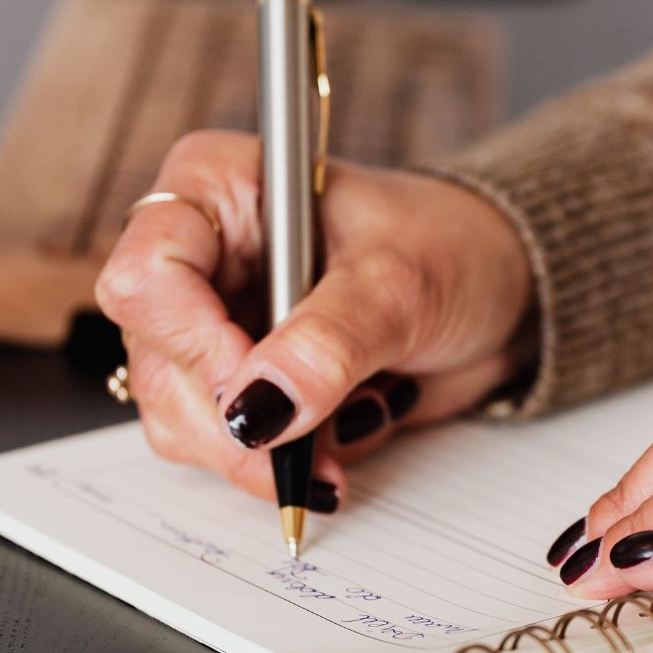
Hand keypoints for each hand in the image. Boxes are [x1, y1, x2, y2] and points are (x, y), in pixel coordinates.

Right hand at [96, 130, 532, 503]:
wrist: (503, 292)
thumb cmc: (453, 248)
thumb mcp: (399, 284)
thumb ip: (328, 343)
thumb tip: (259, 409)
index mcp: (219, 190)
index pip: (148, 273)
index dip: (194, 344)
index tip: (262, 392)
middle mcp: (202, 257)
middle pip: (158, 362)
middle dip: (234, 423)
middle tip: (305, 449)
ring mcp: (217, 326)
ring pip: (181, 418)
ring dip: (263, 452)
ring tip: (348, 430)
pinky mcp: (245, 385)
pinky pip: (228, 448)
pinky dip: (286, 462)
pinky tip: (345, 432)